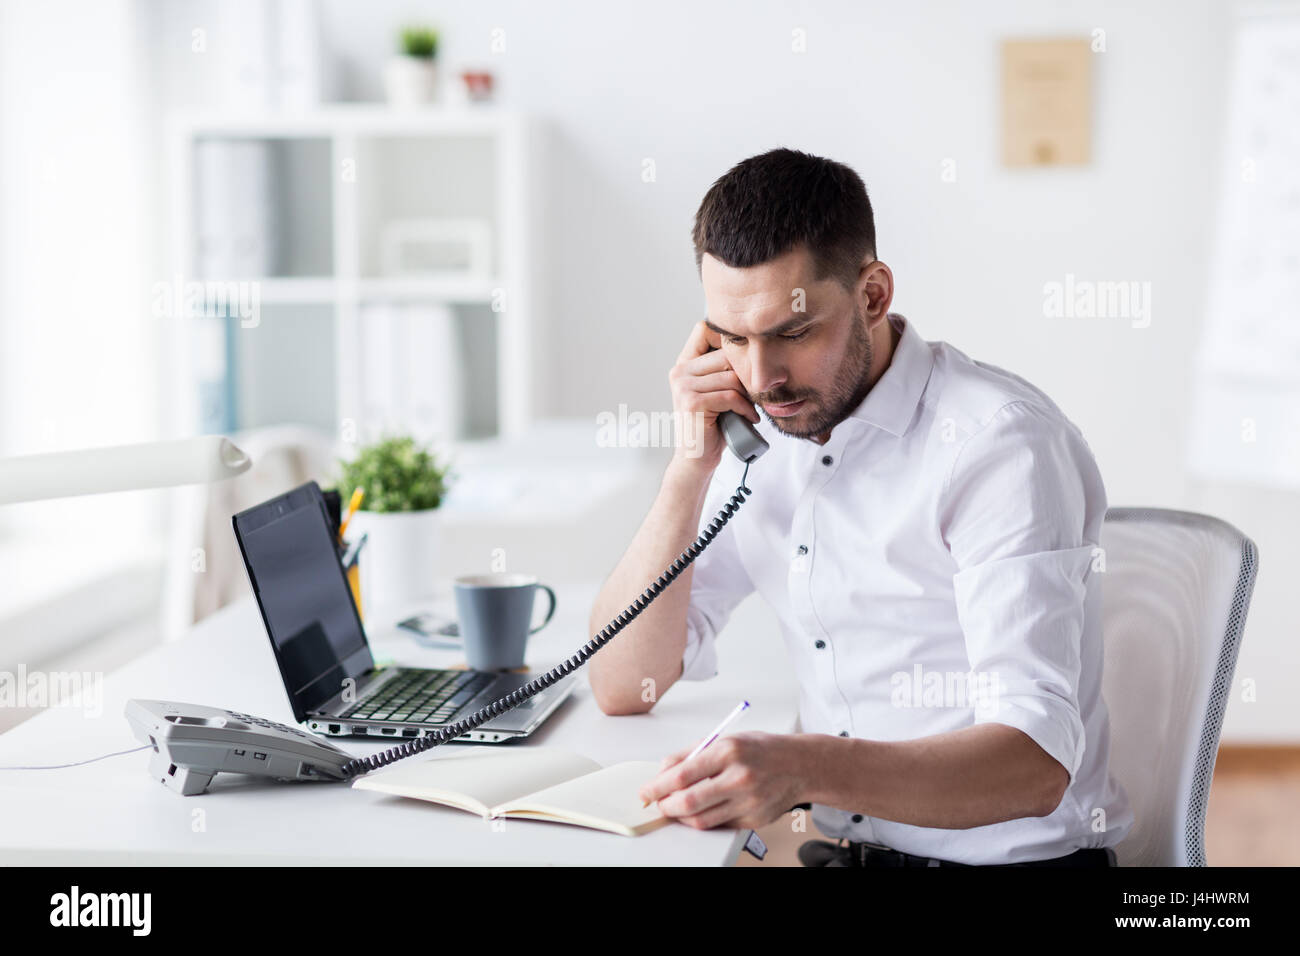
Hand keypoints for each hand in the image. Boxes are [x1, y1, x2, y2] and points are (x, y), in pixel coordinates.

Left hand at [636, 731, 807, 829]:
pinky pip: (719, 826)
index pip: (682, 775)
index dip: (657, 786)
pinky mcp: (754, 820)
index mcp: (729, 751)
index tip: (646, 791)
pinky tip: (703, 809)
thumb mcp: (725, 739)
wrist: (799, 766)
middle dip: (665, 806)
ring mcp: (748, 802)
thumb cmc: (761, 750)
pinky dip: (705, 820)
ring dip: (682, 817)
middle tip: (658, 804)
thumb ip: (690, 754)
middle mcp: (739, 777)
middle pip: (688, 802)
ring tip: (677, 807)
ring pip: (701, 820)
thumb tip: (662, 771)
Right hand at [667, 320, 759, 471]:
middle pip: (726, 355)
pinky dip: (745, 408)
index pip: (704, 330)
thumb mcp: (717, 391)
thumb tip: (754, 347)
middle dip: (745, 375)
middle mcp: (680, 372)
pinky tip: (749, 417)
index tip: (744, 360)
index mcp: (684, 364)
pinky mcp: (693, 402)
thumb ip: (724, 369)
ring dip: (747, 395)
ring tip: (750, 409)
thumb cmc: (714, 425)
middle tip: (753, 394)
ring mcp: (683, 386)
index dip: (728, 339)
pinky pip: (730, 396)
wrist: (697, 458)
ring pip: (731, 378)